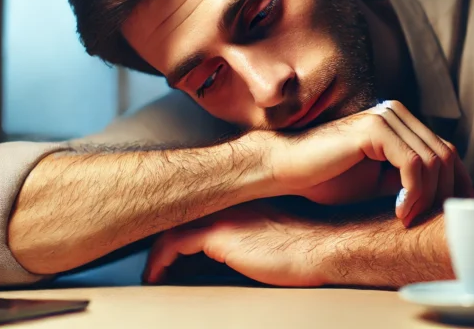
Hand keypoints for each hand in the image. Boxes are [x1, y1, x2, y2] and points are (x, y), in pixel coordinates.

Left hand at [142, 202, 332, 286]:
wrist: (323, 247)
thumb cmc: (309, 246)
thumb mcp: (274, 234)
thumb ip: (250, 237)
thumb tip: (234, 257)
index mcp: (244, 198)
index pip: (200, 205)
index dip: (182, 223)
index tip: (171, 249)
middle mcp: (229, 201)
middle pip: (182, 213)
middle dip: (163, 234)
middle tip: (152, 260)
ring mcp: (222, 214)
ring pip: (172, 226)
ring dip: (157, 250)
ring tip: (151, 271)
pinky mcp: (218, 234)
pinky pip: (173, 244)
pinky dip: (160, 260)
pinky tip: (155, 276)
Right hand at [268, 100, 473, 225]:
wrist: (285, 169)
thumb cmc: (326, 178)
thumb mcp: (380, 182)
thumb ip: (410, 181)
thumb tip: (445, 198)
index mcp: (400, 121)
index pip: (445, 151)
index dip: (454, 185)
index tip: (448, 216)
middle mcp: (397, 113)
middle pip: (444, 155)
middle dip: (442, 194)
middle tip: (426, 222)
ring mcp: (386, 117)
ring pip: (432, 161)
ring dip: (426, 197)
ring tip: (407, 219)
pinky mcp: (374, 128)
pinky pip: (412, 164)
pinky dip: (413, 192)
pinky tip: (399, 211)